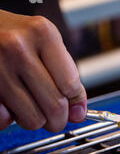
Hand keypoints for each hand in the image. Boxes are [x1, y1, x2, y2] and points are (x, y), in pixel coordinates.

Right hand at [0, 10, 86, 131]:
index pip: (71, 86)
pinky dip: (9, 118)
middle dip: (58, 119)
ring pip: (33, 119)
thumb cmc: (12, 35)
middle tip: (54, 115)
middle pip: (55, 106)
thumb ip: (66, 76)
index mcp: (42, 34)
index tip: (72, 107)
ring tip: (28, 103)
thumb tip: (79, 113)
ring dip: (35, 119)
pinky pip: (5, 120)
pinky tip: (8, 102)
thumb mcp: (45, 44)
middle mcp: (17, 47)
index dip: (74, 103)